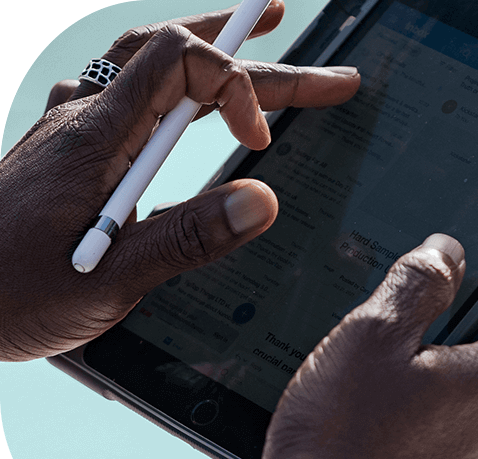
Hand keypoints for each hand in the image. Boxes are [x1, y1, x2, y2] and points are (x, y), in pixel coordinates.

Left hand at [0, 1, 359, 361]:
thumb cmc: (11, 293)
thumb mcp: (111, 280)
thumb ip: (189, 238)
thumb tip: (262, 199)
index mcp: (96, 135)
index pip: (182, 63)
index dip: (238, 88)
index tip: (262, 145)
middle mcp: (88, 117)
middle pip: (185, 58)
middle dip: (265, 65)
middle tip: (334, 79)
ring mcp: (80, 129)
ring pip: (158, 64)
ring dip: (219, 51)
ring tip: (265, 34)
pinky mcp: (77, 148)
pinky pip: (135, 90)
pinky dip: (181, 81)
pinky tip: (195, 94)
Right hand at [247, 234, 477, 458]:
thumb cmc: (334, 441)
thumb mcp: (370, 335)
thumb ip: (419, 283)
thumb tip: (449, 253)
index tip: (456, 300)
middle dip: (450, 356)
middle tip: (392, 360)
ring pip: (469, 421)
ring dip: (435, 407)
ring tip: (375, 412)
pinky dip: (423, 452)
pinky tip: (375, 452)